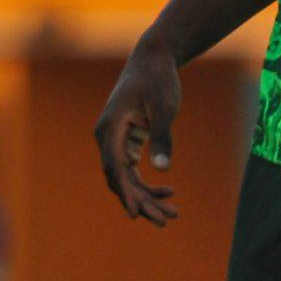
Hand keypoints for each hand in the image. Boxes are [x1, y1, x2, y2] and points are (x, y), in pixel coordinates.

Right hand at [94, 42, 182, 224]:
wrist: (153, 59)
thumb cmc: (157, 80)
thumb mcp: (163, 107)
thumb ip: (162, 137)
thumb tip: (162, 170)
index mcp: (110, 128)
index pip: (115, 167)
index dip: (125, 192)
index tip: (134, 214)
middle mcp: (108, 137)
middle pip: (120, 178)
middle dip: (142, 201)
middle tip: (166, 221)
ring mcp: (116, 140)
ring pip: (126, 177)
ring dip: (146, 196)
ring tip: (172, 214)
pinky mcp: (127, 140)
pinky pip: (133, 169)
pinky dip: (148, 183)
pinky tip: (168, 192)